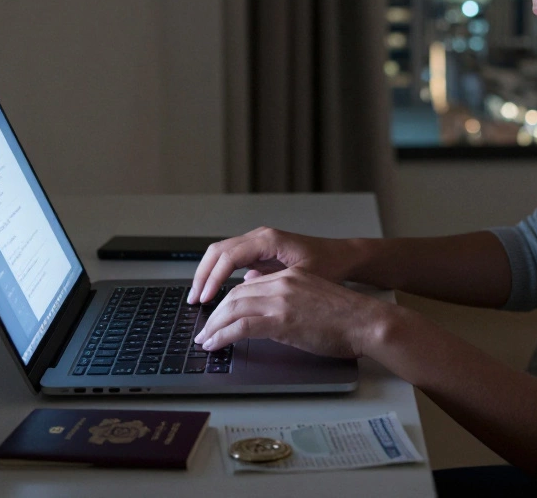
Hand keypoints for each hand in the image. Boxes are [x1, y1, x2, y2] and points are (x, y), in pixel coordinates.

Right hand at [187, 226, 363, 304]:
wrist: (343, 256)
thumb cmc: (329, 265)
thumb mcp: (303, 277)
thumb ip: (274, 281)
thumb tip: (244, 287)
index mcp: (268, 240)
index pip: (229, 256)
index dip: (213, 278)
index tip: (205, 297)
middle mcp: (260, 237)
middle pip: (218, 251)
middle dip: (202, 275)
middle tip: (194, 300)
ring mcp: (258, 242)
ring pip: (221, 253)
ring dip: (207, 274)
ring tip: (199, 297)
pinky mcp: (260, 251)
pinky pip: (231, 259)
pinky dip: (218, 274)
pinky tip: (214, 292)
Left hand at [193, 270, 393, 358]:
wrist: (367, 323)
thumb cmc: (347, 319)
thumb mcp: (313, 299)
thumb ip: (288, 298)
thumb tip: (264, 307)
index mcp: (290, 276)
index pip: (247, 286)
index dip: (227, 303)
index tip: (217, 317)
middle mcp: (282, 283)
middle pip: (234, 296)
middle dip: (214, 315)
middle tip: (204, 331)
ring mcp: (281, 300)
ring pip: (233, 309)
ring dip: (214, 327)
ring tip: (205, 340)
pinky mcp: (282, 320)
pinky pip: (241, 326)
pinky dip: (222, 336)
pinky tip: (215, 345)